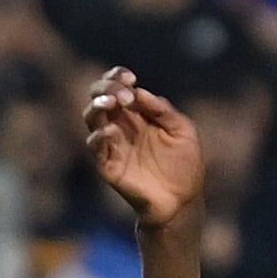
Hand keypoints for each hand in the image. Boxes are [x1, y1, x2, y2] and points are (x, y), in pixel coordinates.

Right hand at [83, 71, 203, 230]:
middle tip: (122, 95)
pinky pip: (95, 147)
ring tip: (111, 104)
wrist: (182, 200)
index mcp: (137, 113)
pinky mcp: (107, 165)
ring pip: (91, 118)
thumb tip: (139, 92)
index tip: (130, 77)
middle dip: (105, 89)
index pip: (117, 87)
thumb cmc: (185, 164)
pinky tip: (112, 131)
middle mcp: (120, 124)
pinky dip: (100, 136)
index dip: (117, 77)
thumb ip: (162, 110)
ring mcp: (112, 144)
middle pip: (99, 98)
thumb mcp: (182, 130)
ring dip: (97, 107)